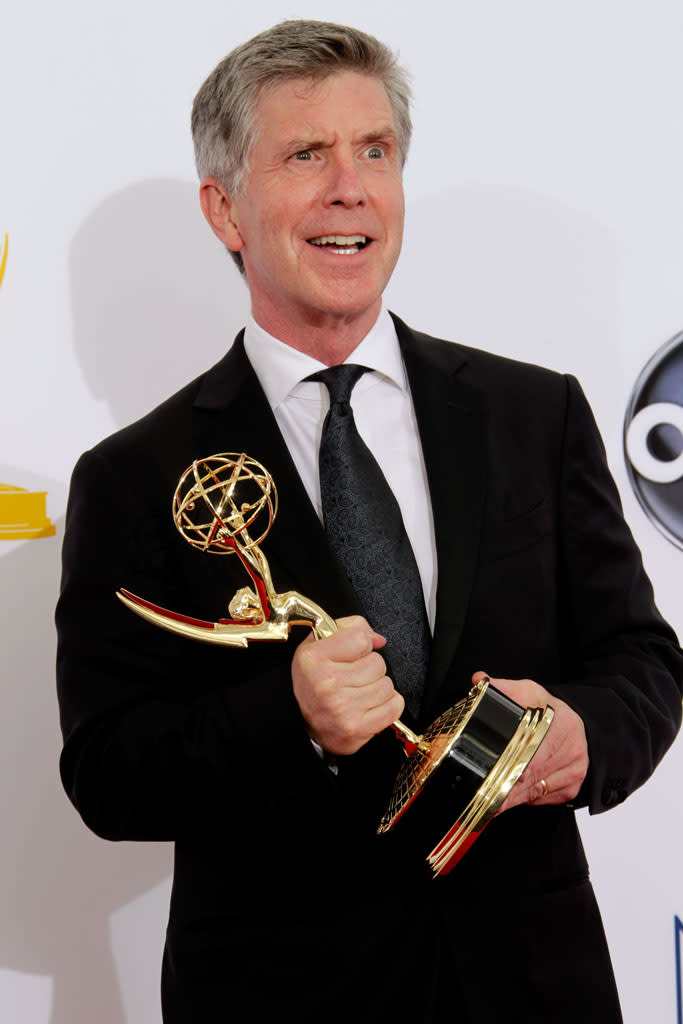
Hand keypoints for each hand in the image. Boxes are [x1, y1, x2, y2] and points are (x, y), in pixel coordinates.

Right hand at [292, 616, 404, 755]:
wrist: (305, 723)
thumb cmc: (314, 683)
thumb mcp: (320, 645)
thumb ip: (351, 628)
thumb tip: (378, 639)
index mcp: (314, 658)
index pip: (361, 638)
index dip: (361, 645)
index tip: (352, 654)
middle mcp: (326, 683)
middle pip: (377, 663)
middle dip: (370, 668)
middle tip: (353, 677)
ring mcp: (342, 707)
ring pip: (387, 685)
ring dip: (378, 688)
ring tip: (359, 692)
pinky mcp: (357, 728)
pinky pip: (394, 706)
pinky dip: (387, 705)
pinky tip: (369, 705)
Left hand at [472, 671, 588, 810]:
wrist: (575, 726)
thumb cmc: (548, 710)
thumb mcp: (528, 692)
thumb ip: (502, 688)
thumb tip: (479, 679)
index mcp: (563, 724)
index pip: (531, 752)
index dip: (509, 767)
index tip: (490, 777)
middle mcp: (572, 749)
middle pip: (532, 776)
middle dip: (505, 788)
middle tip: (483, 796)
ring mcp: (574, 771)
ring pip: (536, 792)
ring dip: (512, 798)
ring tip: (491, 801)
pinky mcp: (572, 788)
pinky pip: (543, 799)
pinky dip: (525, 798)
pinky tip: (513, 794)